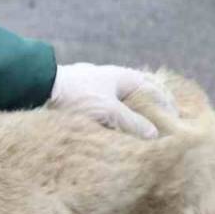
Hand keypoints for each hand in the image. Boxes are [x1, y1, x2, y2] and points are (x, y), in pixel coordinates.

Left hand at [48, 63, 177, 137]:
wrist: (38, 88)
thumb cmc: (77, 96)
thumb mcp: (109, 111)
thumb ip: (133, 123)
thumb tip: (153, 134)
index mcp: (124, 77)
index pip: (155, 91)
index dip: (167, 107)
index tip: (176, 124)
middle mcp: (112, 79)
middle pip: (139, 97)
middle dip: (149, 113)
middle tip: (159, 131)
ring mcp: (96, 87)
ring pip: (121, 105)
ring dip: (130, 119)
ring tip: (138, 137)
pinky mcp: (81, 98)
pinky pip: (105, 110)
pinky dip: (113, 121)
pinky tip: (112, 133)